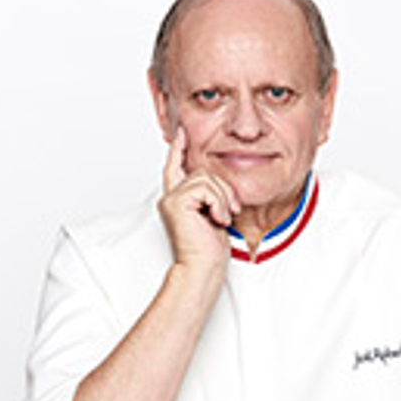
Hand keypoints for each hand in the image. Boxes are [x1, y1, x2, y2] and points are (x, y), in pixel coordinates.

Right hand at [158, 127, 240, 274]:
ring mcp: (171, 199)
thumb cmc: (209, 249)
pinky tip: (217, 219)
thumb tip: (218, 182)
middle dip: (222, 189)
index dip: (178, 149)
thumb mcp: (214, 215)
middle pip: (201, 171)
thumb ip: (210, 196)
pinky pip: (206, 188)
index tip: (181, 132)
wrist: (203, 268)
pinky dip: (218, 203)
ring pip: (206, 178)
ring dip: (222, 198)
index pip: (175, 167)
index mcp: (178, 199)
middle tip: (229, 211)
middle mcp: (171, 197)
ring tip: (222, 218)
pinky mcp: (176, 202)